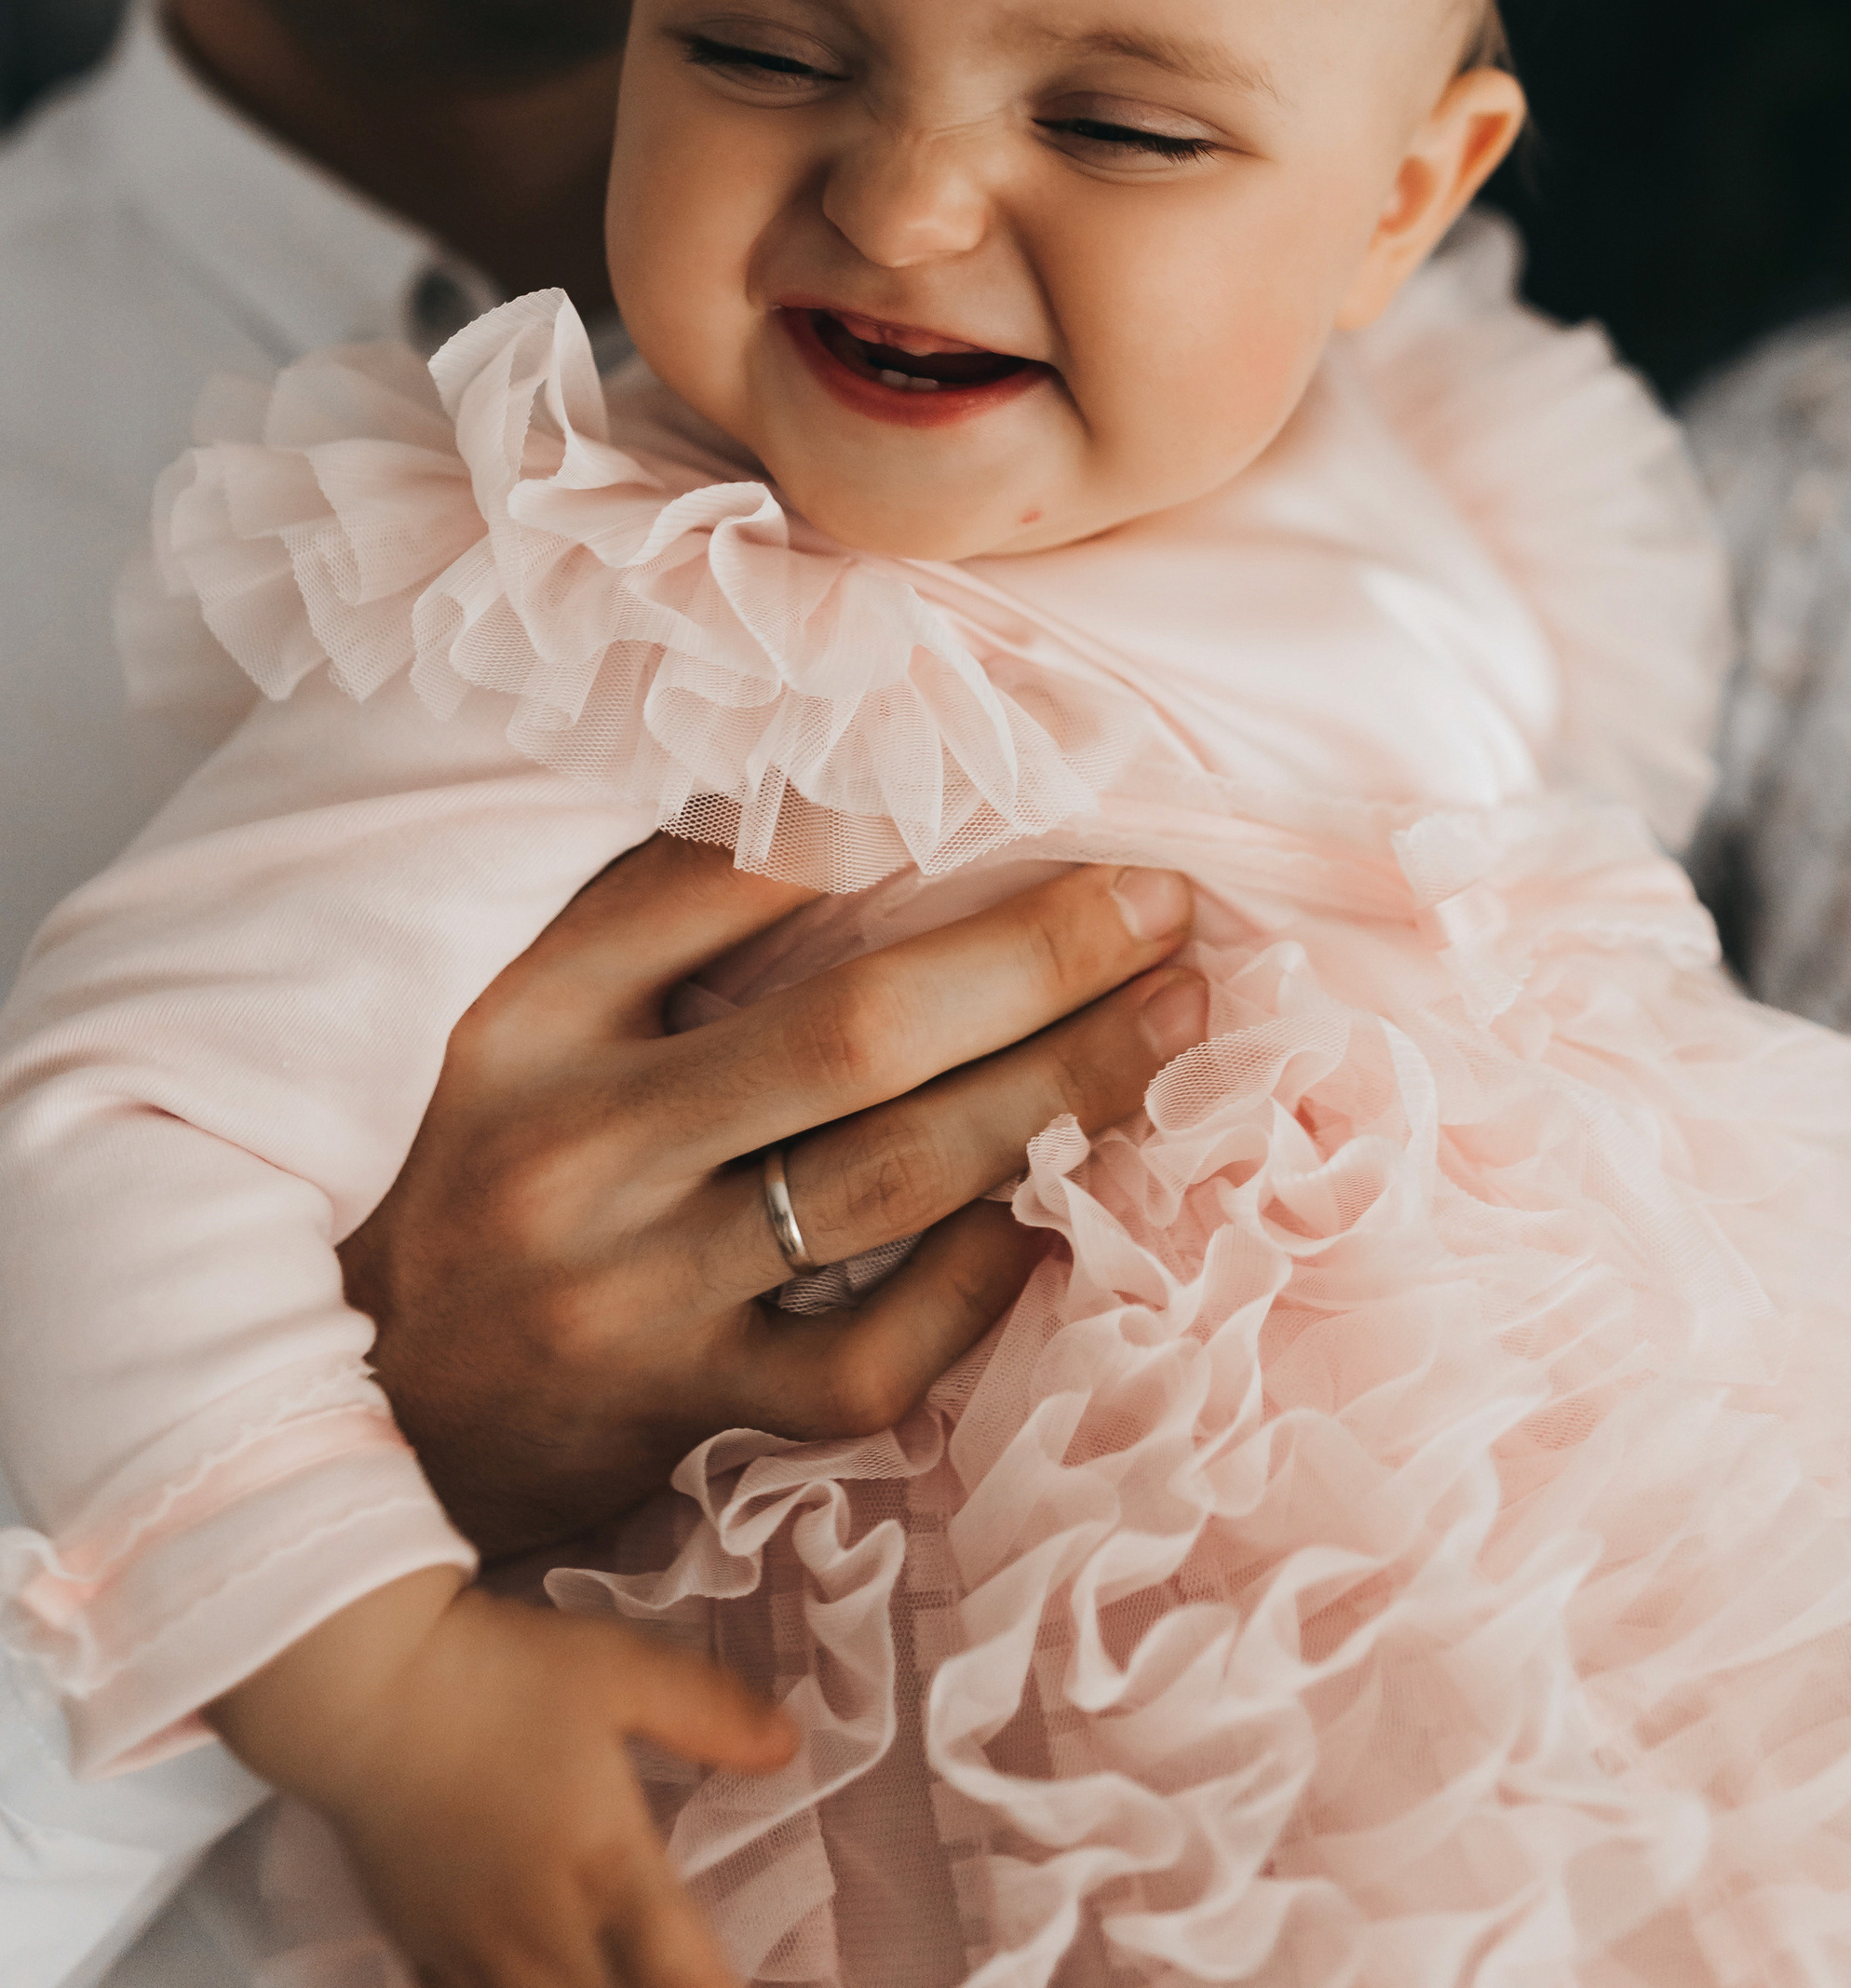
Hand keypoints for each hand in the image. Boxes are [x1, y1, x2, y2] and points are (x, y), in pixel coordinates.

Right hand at [212, 1564, 787, 1987]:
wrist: (360, 1690)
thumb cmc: (499, 1671)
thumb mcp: (621, 1668)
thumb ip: (710, 1713)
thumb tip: (789, 1747)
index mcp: (607, 1868)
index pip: (687, 1977)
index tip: (765, 1978)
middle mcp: (546, 1936)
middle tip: (676, 1963)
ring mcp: (477, 1956)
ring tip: (619, 1965)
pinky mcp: (424, 1952)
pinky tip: (547, 1968)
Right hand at [340, 839, 1204, 1556]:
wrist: (334, 1405)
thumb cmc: (455, 1171)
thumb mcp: (505, 1017)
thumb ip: (651, 919)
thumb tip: (863, 809)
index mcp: (532, 1014)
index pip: (730, 876)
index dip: (903, 817)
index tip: (1043, 777)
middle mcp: (580, 1148)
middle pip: (859, 1032)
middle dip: (1039, 957)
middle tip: (1166, 904)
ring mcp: (632, 1296)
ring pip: (891, 1185)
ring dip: (1058, 1094)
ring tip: (1169, 1026)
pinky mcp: (673, 1418)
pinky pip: (862, 1364)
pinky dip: (973, 1290)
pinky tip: (1052, 1220)